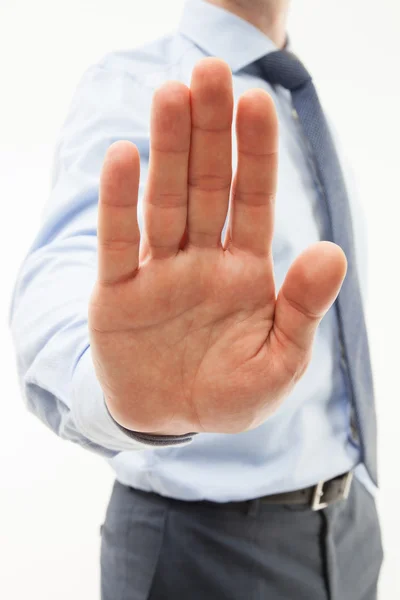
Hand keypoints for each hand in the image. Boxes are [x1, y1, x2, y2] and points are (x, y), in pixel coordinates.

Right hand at [88, 58, 346, 435]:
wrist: (170, 418)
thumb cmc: (230, 391)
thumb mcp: (280, 361)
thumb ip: (303, 308)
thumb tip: (332, 252)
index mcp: (245, 271)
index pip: (255, 201)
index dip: (256, 154)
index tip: (257, 101)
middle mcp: (202, 259)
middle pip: (208, 187)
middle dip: (210, 132)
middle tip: (209, 71)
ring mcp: (158, 271)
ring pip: (164, 202)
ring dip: (166, 150)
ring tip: (171, 96)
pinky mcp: (118, 292)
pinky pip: (119, 243)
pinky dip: (119, 202)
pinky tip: (123, 157)